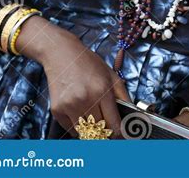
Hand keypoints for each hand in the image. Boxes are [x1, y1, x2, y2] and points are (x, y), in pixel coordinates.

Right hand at [16, 16, 129, 136]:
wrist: (61, 53)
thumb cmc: (88, 63)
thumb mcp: (111, 74)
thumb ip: (124, 96)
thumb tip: (132, 118)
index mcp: (102, 90)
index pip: (114, 125)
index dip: (119, 134)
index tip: (121, 134)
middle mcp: (85, 99)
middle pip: (100, 132)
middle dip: (105, 132)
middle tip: (107, 127)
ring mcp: (70, 106)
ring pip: (85, 134)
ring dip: (91, 131)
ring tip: (92, 117)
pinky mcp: (57, 110)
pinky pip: (71, 130)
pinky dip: (77, 127)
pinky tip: (79, 112)